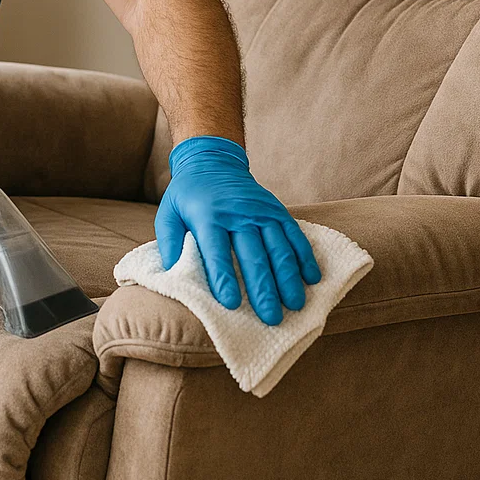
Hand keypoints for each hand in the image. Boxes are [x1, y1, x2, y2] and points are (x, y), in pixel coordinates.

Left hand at [154, 135, 320, 324]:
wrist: (212, 161)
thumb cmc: (187, 196)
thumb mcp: (168, 213)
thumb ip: (169, 243)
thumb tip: (173, 275)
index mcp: (207, 215)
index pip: (216, 250)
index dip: (223, 277)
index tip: (231, 304)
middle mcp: (237, 212)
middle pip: (252, 253)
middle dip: (263, 287)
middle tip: (271, 318)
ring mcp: (260, 210)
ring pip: (278, 247)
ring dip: (288, 277)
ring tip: (295, 305)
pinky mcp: (276, 209)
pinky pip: (294, 234)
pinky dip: (305, 256)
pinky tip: (312, 278)